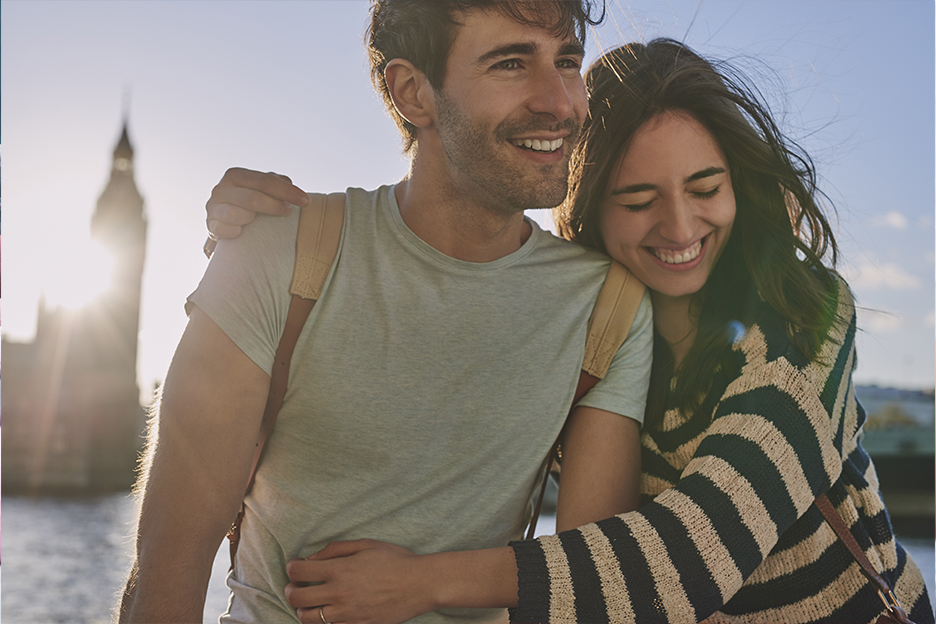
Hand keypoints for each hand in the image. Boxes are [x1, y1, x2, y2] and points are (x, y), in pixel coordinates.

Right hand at [205, 167, 309, 239]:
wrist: (225, 221)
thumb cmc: (251, 201)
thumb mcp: (262, 188)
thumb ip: (277, 182)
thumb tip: (290, 184)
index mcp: (236, 175)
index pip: (265, 181)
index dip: (288, 192)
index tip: (306, 202)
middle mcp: (221, 189)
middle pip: (253, 198)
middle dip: (275, 207)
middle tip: (289, 212)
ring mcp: (213, 208)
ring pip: (237, 214)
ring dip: (254, 220)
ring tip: (259, 221)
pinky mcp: (211, 227)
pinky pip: (225, 230)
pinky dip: (236, 232)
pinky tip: (243, 232)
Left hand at [285, 539, 434, 623]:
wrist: (420, 584)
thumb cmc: (395, 560)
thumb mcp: (366, 545)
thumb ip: (336, 549)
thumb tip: (311, 558)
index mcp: (340, 570)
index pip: (299, 572)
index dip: (291, 568)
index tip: (294, 567)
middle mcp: (339, 593)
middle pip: (297, 597)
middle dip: (290, 590)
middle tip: (294, 586)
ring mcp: (347, 613)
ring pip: (309, 618)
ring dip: (304, 609)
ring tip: (309, 602)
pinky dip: (324, 620)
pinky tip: (330, 610)